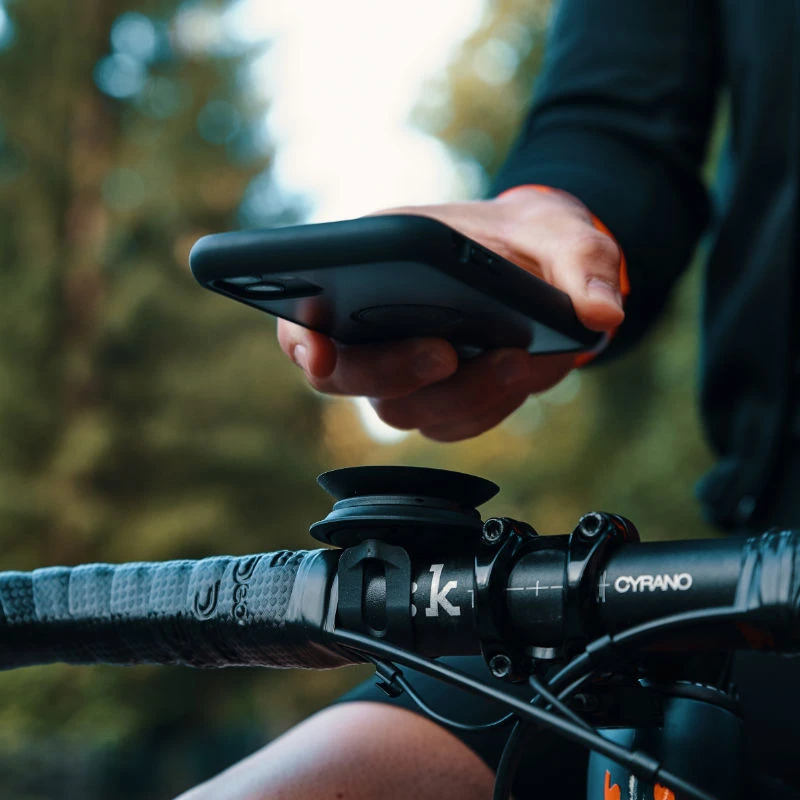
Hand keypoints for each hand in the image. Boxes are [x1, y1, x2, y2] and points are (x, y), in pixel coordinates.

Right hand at [277, 187, 623, 440]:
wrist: (552, 269)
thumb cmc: (532, 239)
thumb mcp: (562, 231)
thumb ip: (582, 262)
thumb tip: (600, 315)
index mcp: (371, 273)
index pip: (308, 320)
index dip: (301, 343)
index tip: (318, 353)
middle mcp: (378, 332)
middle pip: (351, 378)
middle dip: (394, 372)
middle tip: (444, 352)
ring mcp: (409, 371)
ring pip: (408, 410)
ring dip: (457, 394)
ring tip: (514, 358)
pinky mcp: (445, 398)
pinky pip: (453, 423)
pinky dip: (486, 407)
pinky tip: (520, 372)